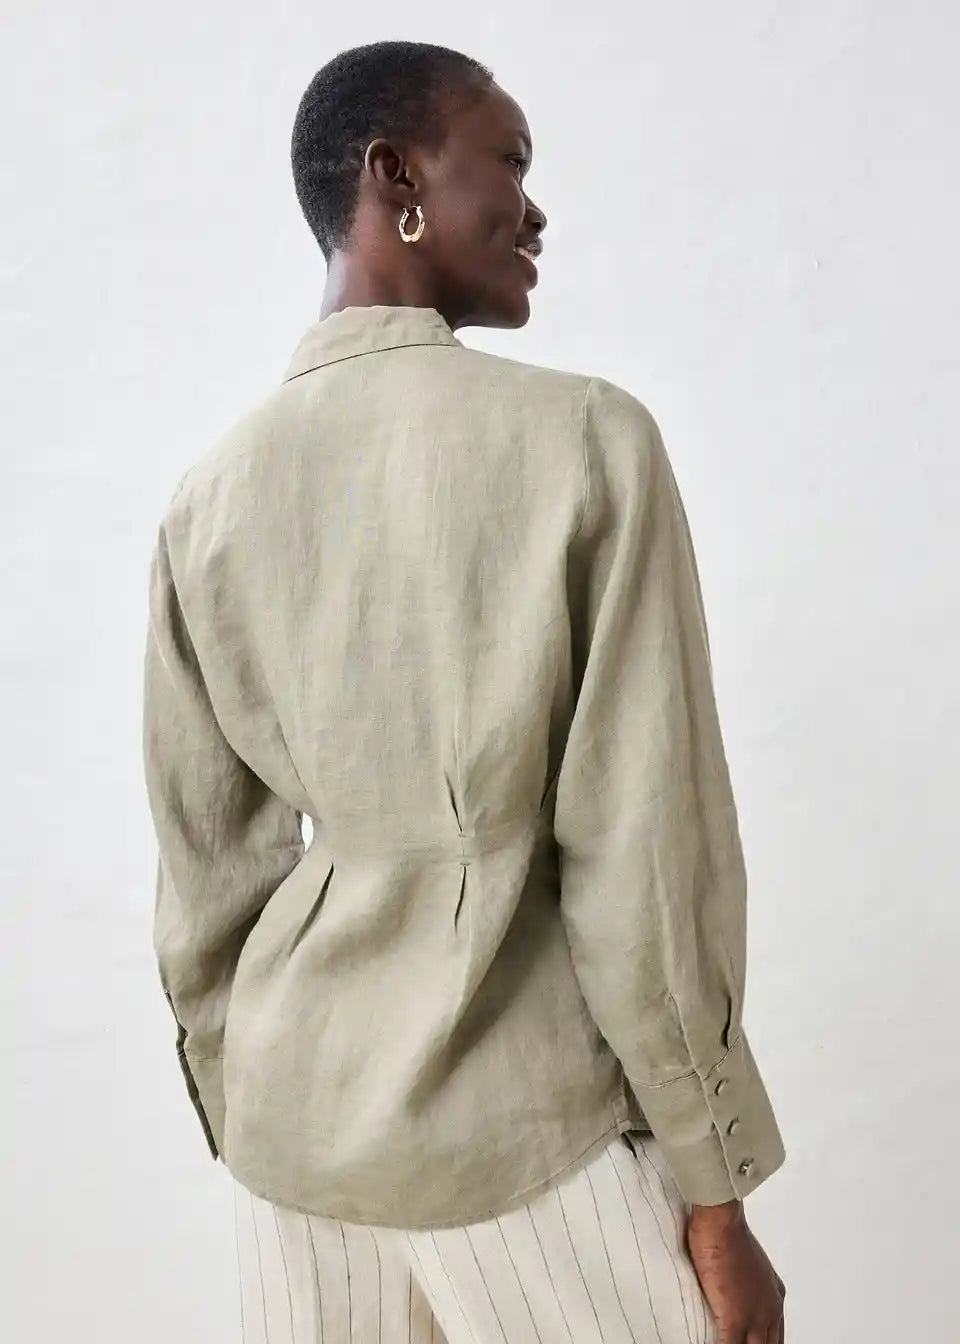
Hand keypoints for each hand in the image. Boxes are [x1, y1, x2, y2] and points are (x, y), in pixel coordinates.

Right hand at [685, 1200, 785, 1342]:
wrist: (722, 1223)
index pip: (776, 1336)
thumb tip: (734, 1296)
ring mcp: (755, 1317)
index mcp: (775, 1296)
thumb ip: (747, 1287)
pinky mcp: (735, 1319)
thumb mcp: (747, 1265)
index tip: (751, 1343)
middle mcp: (771, 1309)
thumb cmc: (727, 1234)